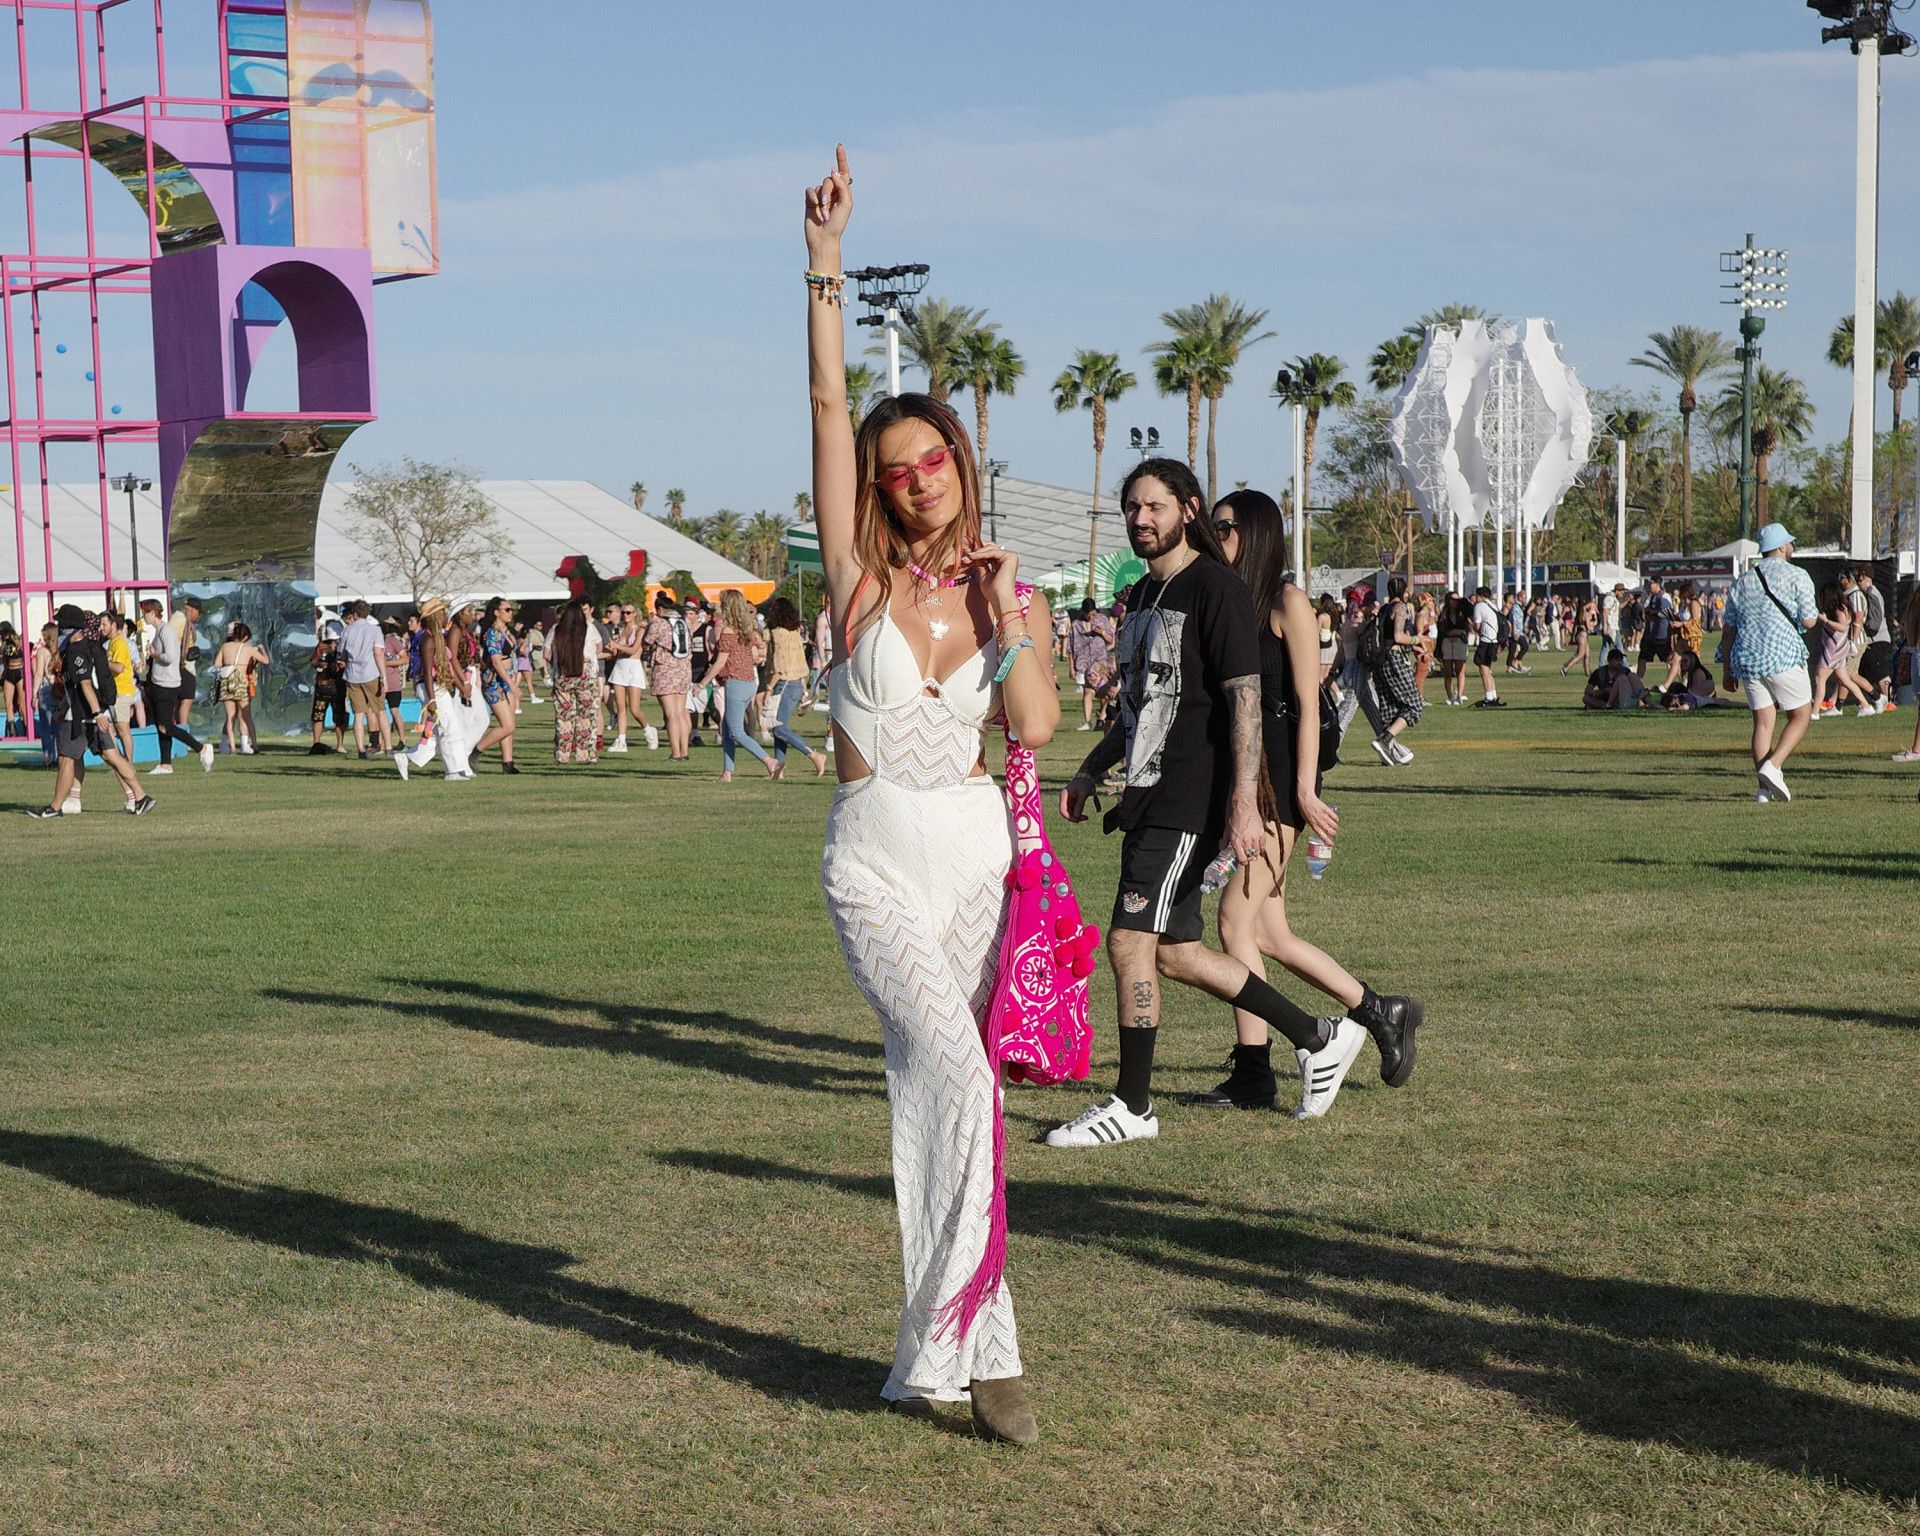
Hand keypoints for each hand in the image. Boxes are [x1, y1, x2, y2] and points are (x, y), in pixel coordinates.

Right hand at [804, 143, 851, 260]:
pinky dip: (812, 198)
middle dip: (829, 192)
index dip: (841, 159)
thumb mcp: (845, 204)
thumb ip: (842, 186)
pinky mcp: (810, 200)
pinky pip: (810, 190)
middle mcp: (833, 192)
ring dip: (822, 200)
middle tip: (828, 205)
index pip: (843, 172)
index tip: (839, 146)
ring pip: (820, 185)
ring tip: (823, 214)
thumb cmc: (837, 224)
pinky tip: (814, 208)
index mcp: (844, 192)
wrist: (823, 238)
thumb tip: (833, 171)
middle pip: (830, 179)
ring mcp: (821, 195)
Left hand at [960, 541, 1020, 611]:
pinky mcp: (1011, 557)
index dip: (977, 553)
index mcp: (1004, 563)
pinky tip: (972, 556)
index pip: (990, 553)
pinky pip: (992, 552)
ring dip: (977, 552)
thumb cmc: (993, 592)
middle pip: (990, 548)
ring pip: (990, 548)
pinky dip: (981, 554)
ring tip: (967, 557)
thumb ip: (980, 564)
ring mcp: (1011, 557)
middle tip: (964, 552)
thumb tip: (972, 554)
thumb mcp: (983, 575)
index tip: (965, 554)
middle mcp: (1009, 559)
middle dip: (976, 550)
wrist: (1000, 599)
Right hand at [1059, 772, 1092, 822]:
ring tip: (1086, 817)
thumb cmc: (1084, 783)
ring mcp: (1068, 800)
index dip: (1069, 817)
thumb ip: (1079, 805)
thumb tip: (1076, 817)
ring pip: (1070, 812)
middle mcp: (1064, 799)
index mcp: (1064, 795)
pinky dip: (1079, 814)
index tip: (1078, 820)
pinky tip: (1085, 816)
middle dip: (1074, 817)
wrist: (1087, 776)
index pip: (1062, 810)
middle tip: (1085, 818)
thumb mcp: (1083, 794)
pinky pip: (1075, 810)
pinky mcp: (1073, 801)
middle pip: (1066, 812)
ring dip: (1077, 816)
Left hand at [1224, 799, 1263, 863]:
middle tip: (1247, 856)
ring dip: (1255, 853)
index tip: (1243, 861)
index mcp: (1236, 842)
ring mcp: (1255, 838)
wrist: (1243, 807)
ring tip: (1252, 850)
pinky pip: (1263, 845)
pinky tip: (1258, 846)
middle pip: (1250, 857)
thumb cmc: (1234, 817)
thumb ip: (1224, 841)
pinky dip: (1261, 847)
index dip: (1242, 862)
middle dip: (1249, 858)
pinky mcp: (1261, 833)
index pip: (1242, 859)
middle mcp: (1246, 841)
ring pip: (1257, 852)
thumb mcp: (1226, 830)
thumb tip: (1222, 847)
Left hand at [1298, 790, 1338, 846]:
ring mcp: (1324, 816)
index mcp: (1314, 826)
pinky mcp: (1327, 810)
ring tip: (1335, 827)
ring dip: (1336, 827)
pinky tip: (1336, 820)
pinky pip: (1335, 818)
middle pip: (1331, 831)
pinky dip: (1337, 820)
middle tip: (1333, 833)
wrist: (1306, 799)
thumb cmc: (1304, 810)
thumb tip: (1318, 829)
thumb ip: (1313, 825)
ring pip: (1335, 825)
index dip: (1328, 841)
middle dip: (1333, 833)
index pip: (1323, 836)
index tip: (1332, 844)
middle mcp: (1320, 822)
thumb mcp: (1306, 820)